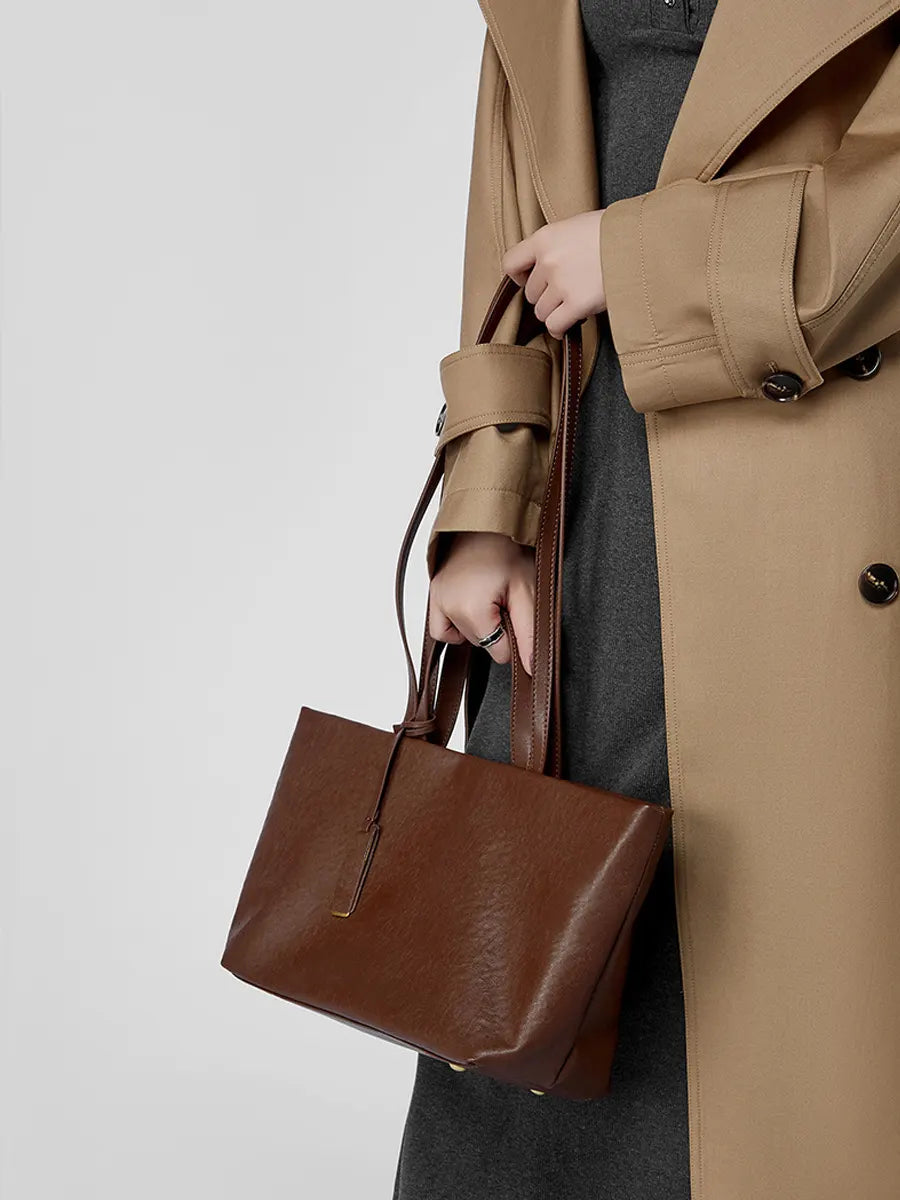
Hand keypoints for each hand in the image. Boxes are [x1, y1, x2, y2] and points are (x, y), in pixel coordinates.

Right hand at [428, 532, 535, 675]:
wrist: (488, 520)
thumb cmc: (508, 550)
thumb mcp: (527, 593)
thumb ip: (529, 634)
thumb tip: (532, 668)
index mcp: (471, 610)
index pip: (499, 651)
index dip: (515, 635)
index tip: (516, 609)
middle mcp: (447, 607)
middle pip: (480, 644)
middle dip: (497, 627)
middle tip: (506, 598)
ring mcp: (437, 600)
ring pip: (462, 637)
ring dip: (478, 626)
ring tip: (490, 600)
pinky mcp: (433, 594)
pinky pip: (440, 627)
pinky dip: (455, 626)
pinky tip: (470, 611)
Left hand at [501, 208, 607, 338]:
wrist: (642, 241)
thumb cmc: (617, 231)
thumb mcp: (578, 225)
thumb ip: (558, 244)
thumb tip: (548, 263)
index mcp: (545, 238)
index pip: (511, 262)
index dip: (519, 276)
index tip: (529, 280)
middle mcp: (548, 261)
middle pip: (532, 293)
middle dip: (546, 296)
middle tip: (566, 293)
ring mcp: (561, 284)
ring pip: (541, 312)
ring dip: (555, 312)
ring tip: (572, 306)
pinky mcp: (577, 304)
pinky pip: (554, 325)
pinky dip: (559, 329)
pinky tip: (567, 326)